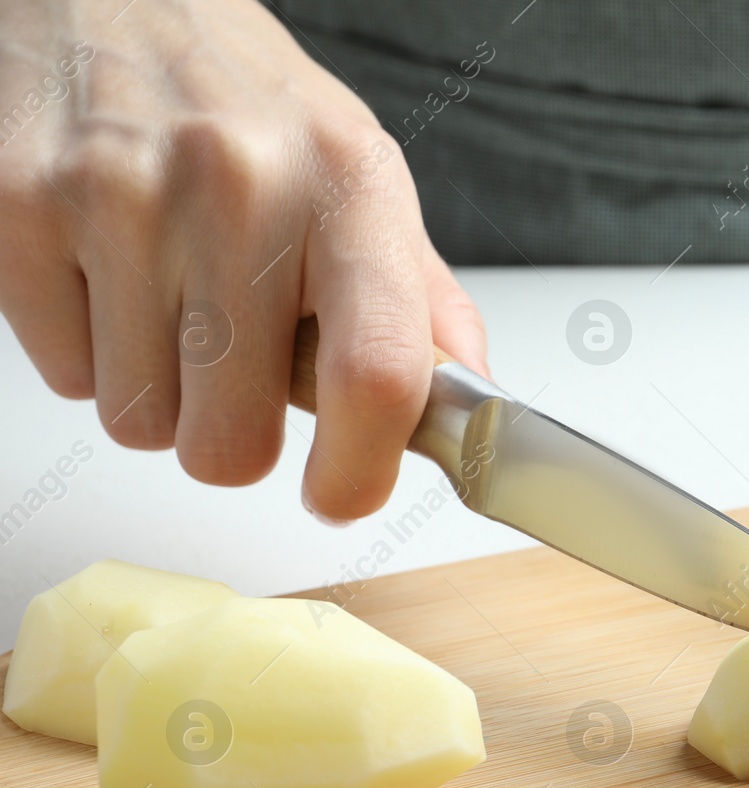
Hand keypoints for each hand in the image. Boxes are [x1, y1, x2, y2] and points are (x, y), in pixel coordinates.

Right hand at [0, 0, 487, 520]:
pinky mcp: (14, 209)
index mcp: (347, 185)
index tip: (341, 495)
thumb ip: (419, 299)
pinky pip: (65, 377)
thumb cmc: (245, 100)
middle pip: (231, 442)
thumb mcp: (359, 176)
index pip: (377, 373)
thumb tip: (473, 393)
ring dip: (158, 393)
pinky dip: (89, 349)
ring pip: (140, 423)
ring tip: (170, 298)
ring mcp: (117, 196)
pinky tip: (110, 271)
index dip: (360, 472)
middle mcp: (238, 186)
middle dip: (232, 432)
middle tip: (232, 365)